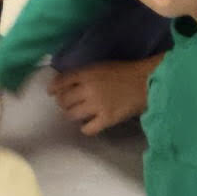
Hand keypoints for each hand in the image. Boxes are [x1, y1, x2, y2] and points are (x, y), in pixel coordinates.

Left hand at [47, 56, 161, 135]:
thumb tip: (66, 84)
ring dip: (70, 114)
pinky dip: (84, 128)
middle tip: (65, 103)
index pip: (62, 81)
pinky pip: (88, 128)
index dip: (54, 87)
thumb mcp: (99, 66)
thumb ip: (83, 75)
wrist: (145, 82)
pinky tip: (86, 125)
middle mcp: (88, 89)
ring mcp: (97, 105)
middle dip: (62, 102)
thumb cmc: (123, 71)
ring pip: (72, 114)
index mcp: (86, 73)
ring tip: (74, 113)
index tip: (51, 91)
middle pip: (64, 99)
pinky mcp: (107, 119)